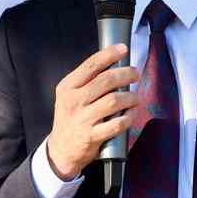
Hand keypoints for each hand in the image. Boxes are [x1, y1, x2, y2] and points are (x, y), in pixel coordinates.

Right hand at [44, 45, 140, 178]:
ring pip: (113, 101)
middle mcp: (74, 101)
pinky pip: (117, 124)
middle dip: (125, 74)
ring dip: (130, 97)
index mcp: (67, 87)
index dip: (109, 55)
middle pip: (105, 81)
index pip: (90, 65)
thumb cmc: (70, 117)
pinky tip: (131, 114)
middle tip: (135, 73)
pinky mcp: (92, 136)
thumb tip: (114, 63)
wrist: (61, 149)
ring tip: (135, 96)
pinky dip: (128, 117)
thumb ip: (86, 81)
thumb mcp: (69, 95)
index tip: (123, 49)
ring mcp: (83, 119)